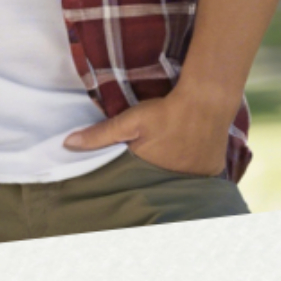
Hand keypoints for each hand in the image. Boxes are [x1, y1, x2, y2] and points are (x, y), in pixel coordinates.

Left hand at [65, 82, 238, 174]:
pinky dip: (192, 168)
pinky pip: (198, 174)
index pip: (137, 180)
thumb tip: (67, 144)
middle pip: (158, 180)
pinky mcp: (213, 169)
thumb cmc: (164, 112)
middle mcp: (176, 180)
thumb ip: (99, 135)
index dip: (132, 173)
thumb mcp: (129, 122)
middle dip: (152, 174)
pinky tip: (187, 158)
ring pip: (179, 178)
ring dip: (173, 172)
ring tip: (170, 157)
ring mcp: (198, 176)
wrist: (206, 100)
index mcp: (152, 172)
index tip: (129, 167)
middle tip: (152, 158)